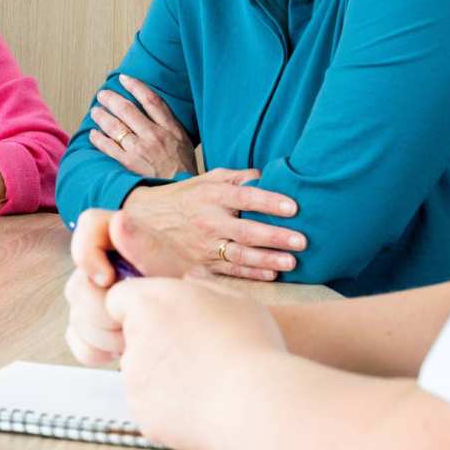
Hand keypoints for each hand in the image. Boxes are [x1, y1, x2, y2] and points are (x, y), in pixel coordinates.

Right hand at [64, 206, 196, 366]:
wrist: (194, 327)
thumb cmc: (190, 292)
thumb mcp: (177, 270)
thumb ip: (147, 247)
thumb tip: (119, 221)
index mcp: (123, 238)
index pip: (87, 225)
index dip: (87, 253)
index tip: (108, 279)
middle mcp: (102, 263)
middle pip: (78, 285)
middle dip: (106, 309)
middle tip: (138, 318)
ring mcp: (92, 296)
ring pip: (77, 317)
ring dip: (109, 334)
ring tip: (140, 334)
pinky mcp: (88, 327)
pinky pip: (78, 342)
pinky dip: (101, 351)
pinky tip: (125, 348)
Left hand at [89, 74, 197, 178]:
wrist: (180, 191)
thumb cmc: (183, 169)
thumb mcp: (184, 141)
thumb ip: (170, 125)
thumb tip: (156, 110)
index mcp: (169, 128)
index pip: (150, 100)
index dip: (136, 86)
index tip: (124, 78)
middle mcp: (153, 135)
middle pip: (127, 110)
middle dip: (111, 99)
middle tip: (103, 94)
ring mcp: (139, 149)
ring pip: (114, 126)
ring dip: (102, 116)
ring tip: (95, 111)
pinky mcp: (128, 164)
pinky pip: (108, 147)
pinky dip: (99, 138)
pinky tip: (94, 133)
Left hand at [107, 276, 286, 449]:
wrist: (257, 406)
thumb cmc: (251, 344)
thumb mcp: (231, 299)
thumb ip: (198, 289)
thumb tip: (186, 288)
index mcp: (149, 303)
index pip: (118, 298)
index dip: (140, 307)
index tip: (165, 317)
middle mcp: (134, 340)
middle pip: (133, 337)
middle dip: (155, 342)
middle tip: (196, 352)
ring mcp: (135, 381)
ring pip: (142, 374)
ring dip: (163, 375)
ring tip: (208, 382)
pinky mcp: (143, 417)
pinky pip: (152, 406)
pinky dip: (170, 407)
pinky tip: (204, 406)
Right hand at [125, 168, 305, 280]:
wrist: (147, 218)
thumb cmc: (185, 197)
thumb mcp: (207, 179)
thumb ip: (236, 177)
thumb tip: (265, 175)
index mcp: (212, 195)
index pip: (245, 197)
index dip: (269, 202)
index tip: (294, 207)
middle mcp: (209, 220)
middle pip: (246, 230)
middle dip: (275, 236)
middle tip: (302, 240)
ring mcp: (204, 245)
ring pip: (240, 255)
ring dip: (267, 259)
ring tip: (291, 262)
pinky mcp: (201, 264)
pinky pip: (229, 271)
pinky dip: (251, 274)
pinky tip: (272, 274)